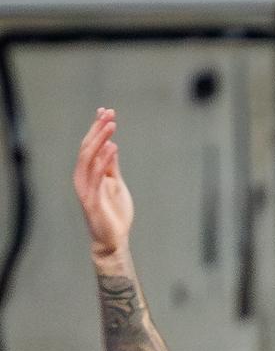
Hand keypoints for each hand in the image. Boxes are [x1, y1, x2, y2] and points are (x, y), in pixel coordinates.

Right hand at [73, 108, 133, 258]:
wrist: (113, 239)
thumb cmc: (114, 212)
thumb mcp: (115, 183)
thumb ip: (111, 166)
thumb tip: (111, 144)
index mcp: (88, 173)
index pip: (90, 145)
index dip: (97, 127)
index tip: (106, 111)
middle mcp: (82, 177)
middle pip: (87, 147)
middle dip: (98, 129)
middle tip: (109, 113)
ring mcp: (85, 188)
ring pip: (89, 158)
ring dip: (100, 139)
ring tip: (111, 125)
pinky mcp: (91, 199)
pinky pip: (96, 176)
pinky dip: (103, 160)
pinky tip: (112, 147)